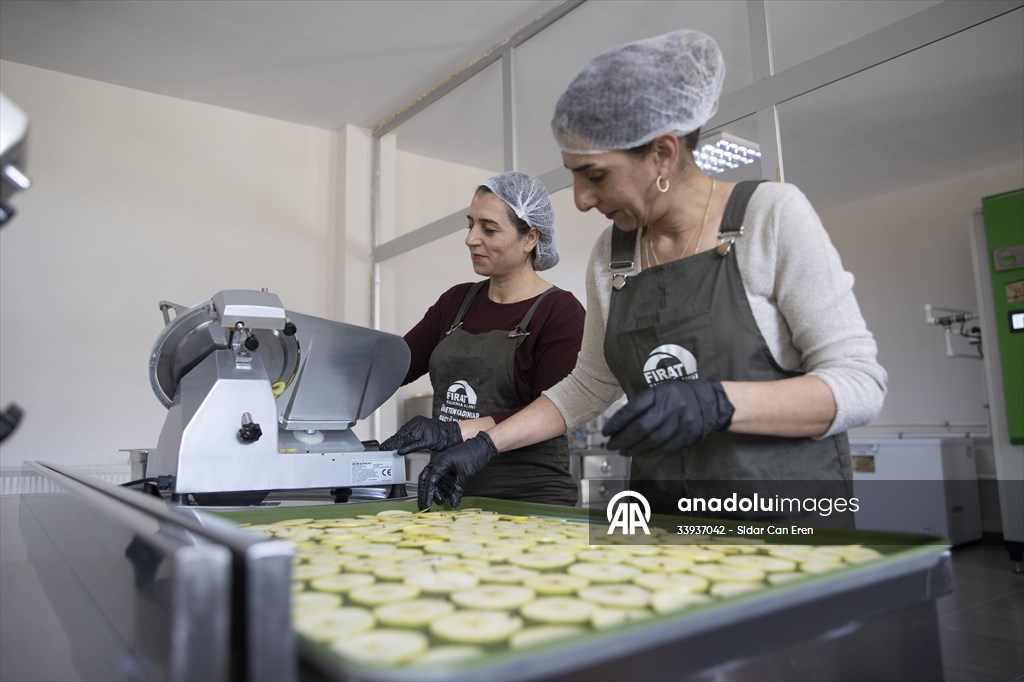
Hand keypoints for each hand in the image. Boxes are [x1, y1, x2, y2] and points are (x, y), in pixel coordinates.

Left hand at [380, 416, 462, 454]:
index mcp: (416, 421)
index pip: (401, 431)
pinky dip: (406, 448)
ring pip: (406, 439)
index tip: (385, 444)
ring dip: (395, 445)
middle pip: (401, 435)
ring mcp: (423, 431)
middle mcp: (418, 424)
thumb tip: (400, 441)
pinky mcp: (427, 439)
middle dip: (391, 442)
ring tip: (388, 450)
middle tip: (383, 447)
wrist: (451, 433)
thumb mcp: (422, 431)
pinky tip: (400, 451)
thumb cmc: (439, 433)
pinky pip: (415, 444)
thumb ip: (412, 435)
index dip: (392, 438)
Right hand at [417, 432, 497, 509]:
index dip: (428, 494)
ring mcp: (443, 463)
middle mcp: (439, 462)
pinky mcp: (449, 465)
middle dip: (425, 493)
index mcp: (441, 462)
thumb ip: (456, 490)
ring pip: (434, 479)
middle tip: (425, 505)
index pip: (430, 481)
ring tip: (441, 501)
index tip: (427, 505)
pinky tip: (447, 493)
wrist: (483, 445)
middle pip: (426, 479)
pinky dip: (442, 486)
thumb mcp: (465, 475)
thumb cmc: (475, 455)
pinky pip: (441, 476)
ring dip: (436, 490)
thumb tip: (453, 502)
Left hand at [602, 380, 733, 456]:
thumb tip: (619, 419)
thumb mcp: (661, 390)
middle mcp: (671, 409)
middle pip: (641, 428)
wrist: (711, 402)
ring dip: (633, 448)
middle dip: (622, 439)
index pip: (634, 409)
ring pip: (651, 441)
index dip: (617, 422)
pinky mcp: (686, 437)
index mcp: (661, 394)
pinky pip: (663, 448)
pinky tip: (639, 453)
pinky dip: (648, 452)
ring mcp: (680, 425)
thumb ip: (643, 402)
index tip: (606, 431)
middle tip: (611, 445)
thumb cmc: (680, 394)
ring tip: (622, 450)